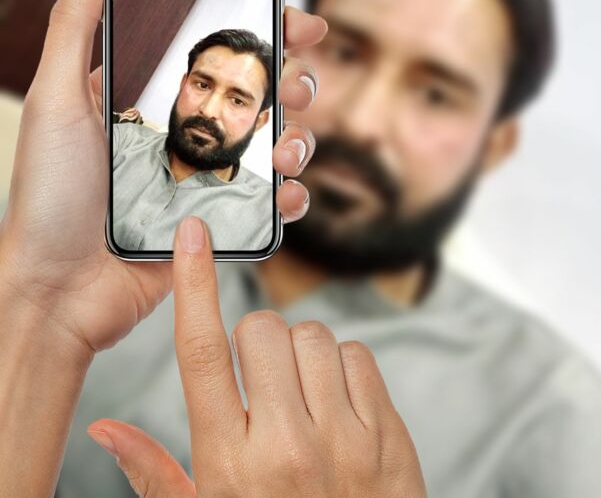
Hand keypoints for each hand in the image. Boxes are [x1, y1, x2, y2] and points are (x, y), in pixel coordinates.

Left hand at [0, 0, 325, 356]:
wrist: (55, 292)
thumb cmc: (47, 195)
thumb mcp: (54, 97)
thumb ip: (76, 21)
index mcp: (155, 92)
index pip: (221, 47)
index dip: (265, 29)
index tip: (297, 20)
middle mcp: (188, 128)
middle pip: (264, 90)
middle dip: (295, 81)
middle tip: (295, 88)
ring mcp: (208, 173)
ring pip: (280, 141)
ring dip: (300, 138)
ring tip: (285, 150)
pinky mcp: (220, 218)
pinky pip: (273, 202)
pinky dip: (292, 196)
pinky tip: (285, 194)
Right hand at [88, 216, 428, 497]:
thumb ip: (154, 473)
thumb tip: (105, 429)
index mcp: (229, 463)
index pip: (202, 353)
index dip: (194, 285)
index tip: (193, 235)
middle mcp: (286, 446)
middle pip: (261, 329)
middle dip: (255, 340)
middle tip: (259, 381)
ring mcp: (343, 440)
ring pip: (312, 336)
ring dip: (300, 352)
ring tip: (298, 397)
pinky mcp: (387, 436)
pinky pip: (357, 355)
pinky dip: (342, 367)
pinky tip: (334, 405)